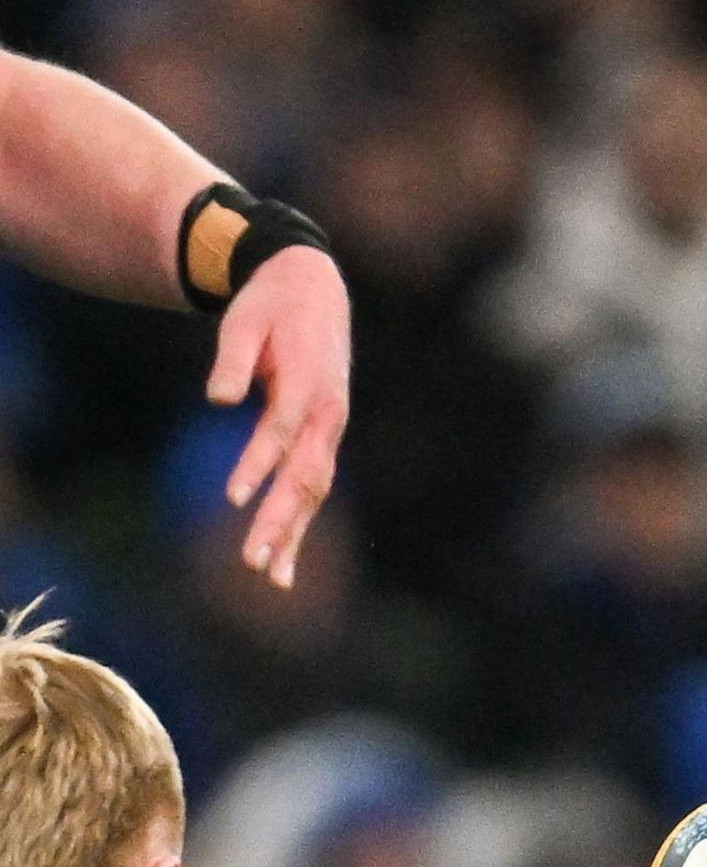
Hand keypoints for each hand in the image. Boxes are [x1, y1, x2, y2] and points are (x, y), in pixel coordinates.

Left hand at [205, 245, 349, 589]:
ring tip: (272, 578)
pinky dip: (299, 523)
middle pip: (305, 476)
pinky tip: (282, 557)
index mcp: (309, 383)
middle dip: (280, 522)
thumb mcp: (244, 320)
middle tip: (253, 562)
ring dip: (293, 535)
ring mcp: (329, 430)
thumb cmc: (271, 305)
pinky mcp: (322, 439)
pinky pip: (312, 486)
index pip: (281, 430)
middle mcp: (327, 414)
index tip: (232, 498)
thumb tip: (218, 398)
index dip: (258, 463)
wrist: (312, 288)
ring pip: (314, 490)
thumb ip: (232, 358)